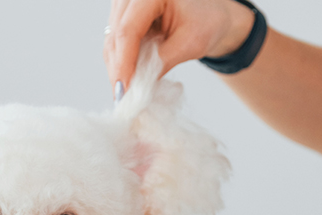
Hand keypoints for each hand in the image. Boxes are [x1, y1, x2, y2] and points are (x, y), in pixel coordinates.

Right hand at [104, 0, 254, 90]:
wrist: (209, 14)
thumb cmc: (207, 22)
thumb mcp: (191, 43)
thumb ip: (163, 62)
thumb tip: (138, 87)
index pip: (128, 29)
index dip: (124, 63)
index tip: (124, 90)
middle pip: (116, 34)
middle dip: (118, 69)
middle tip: (122, 98)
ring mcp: (125, 2)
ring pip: (112, 39)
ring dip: (117, 67)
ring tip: (126, 92)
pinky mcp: (123, 14)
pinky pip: (115, 40)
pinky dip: (121, 61)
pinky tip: (128, 78)